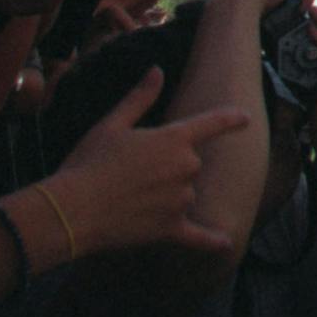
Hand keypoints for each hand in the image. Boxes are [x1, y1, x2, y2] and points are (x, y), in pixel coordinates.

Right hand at [47, 67, 246, 255]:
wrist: (71, 210)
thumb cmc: (88, 163)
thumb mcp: (112, 123)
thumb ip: (140, 98)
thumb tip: (157, 71)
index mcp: (174, 139)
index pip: (212, 123)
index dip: (230, 119)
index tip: (245, 117)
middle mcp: (186, 168)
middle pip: (191, 164)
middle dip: (169, 167)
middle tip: (132, 173)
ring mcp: (180, 200)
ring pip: (185, 195)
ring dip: (167, 196)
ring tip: (130, 198)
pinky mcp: (170, 228)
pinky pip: (198, 236)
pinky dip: (211, 241)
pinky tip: (226, 245)